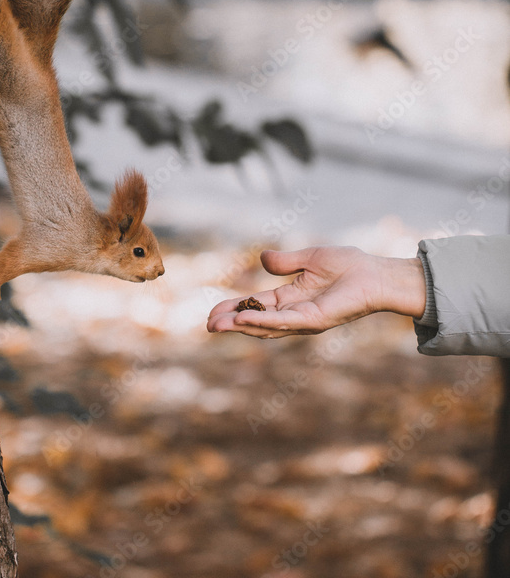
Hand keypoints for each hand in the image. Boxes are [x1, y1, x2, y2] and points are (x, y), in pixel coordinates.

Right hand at [206, 246, 425, 338]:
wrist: (376, 274)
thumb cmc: (350, 266)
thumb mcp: (310, 258)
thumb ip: (286, 261)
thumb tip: (262, 259)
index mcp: (292, 298)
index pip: (257, 305)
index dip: (235, 308)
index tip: (213, 311)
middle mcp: (295, 313)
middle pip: (256, 321)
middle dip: (232, 323)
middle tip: (208, 325)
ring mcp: (304, 319)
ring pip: (266, 326)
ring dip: (241, 326)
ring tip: (218, 325)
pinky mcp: (315, 320)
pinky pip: (284, 321)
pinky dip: (262, 321)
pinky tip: (244, 319)